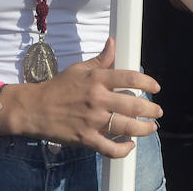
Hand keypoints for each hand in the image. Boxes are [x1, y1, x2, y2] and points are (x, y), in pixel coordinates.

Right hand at [6, 38, 161, 157]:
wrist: (34, 109)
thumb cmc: (58, 88)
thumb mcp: (79, 69)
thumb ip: (101, 59)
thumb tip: (113, 42)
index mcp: (97, 79)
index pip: (130, 78)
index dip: (148, 82)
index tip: (155, 87)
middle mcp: (97, 99)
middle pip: (134, 104)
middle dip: (151, 109)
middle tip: (157, 111)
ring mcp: (92, 120)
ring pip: (126, 127)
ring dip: (144, 129)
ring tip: (151, 128)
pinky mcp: (86, 138)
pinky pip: (110, 148)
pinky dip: (123, 150)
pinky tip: (130, 145)